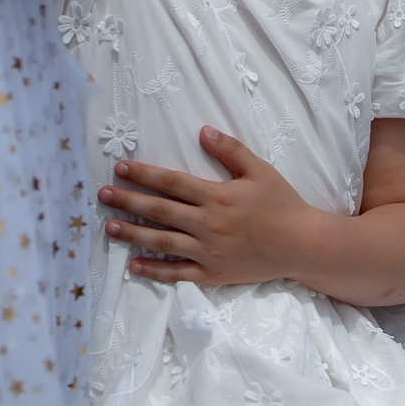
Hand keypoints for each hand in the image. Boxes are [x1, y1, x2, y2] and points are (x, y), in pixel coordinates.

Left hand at [100, 126, 322, 285]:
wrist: (302, 244)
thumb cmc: (282, 204)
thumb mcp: (259, 170)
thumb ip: (230, 150)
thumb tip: (202, 131)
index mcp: (217, 196)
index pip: (171, 182)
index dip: (143, 174)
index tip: (120, 168)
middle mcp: (207, 224)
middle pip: (159, 211)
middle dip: (128, 201)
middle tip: (102, 194)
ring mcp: (208, 252)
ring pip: (162, 242)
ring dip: (133, 234)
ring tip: (110, 226)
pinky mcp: (212, 274)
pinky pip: (177, 274)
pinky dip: (154, 271)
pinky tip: (133, 265)